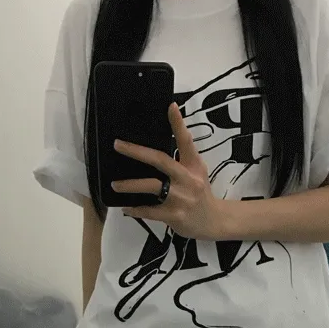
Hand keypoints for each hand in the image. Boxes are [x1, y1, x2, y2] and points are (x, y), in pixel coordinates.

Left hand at [111, 103, 224, 239]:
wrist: (214, 221)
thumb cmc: (200, 194)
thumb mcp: (197, 173)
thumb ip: (181, 160)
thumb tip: (154, 151)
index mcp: (194, 166)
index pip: (186, 141)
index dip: (178, 124)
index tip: (170, 106)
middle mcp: (188, 179)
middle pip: (161, 161)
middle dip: (137, 152)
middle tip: (118, 145)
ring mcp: (181, 198)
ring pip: (152, 187)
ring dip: (130, 185)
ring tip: (115, 185)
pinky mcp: (175, 215)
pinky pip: (150, 211)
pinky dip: (136, 209)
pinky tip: (126, 208)